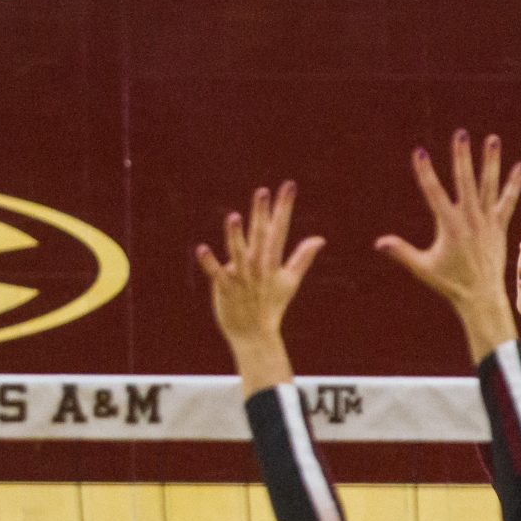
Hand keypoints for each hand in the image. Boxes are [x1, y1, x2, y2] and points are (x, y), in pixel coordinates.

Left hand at [195, 181, 321, 389]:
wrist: (255, 334)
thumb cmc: (271, 305)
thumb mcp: (290, 281)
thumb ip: (303, 258)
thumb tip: (319, 239)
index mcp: (273, 261)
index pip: (280, 229)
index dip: (283, 207)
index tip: (288, 186)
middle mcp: (258, 266)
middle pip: (261, 237)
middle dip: (262, 214)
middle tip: (262, 191)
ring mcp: (242, 277)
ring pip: (239, 253)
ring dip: (236, 237)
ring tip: (234, 217)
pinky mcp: (226, 288)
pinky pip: (217, 274)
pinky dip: (210, 263)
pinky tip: (201, 249)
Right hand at [373, 130, 520, 355]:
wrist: (481, 296)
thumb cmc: (448, 283)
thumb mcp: (422, 268)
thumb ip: (402, 252)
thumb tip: (379, 242)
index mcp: (449, 226)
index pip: (434, 192)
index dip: (425, 172)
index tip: (419, 152)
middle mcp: (470, 219)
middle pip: (465, 181)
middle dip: (461, 156)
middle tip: (460, 134)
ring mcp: (487, 221)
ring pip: (489, 186)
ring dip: (490, 162)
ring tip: (492, 139)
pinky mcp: (499, 226)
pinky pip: (508, 201)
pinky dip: (514, 184)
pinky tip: (520, 166)